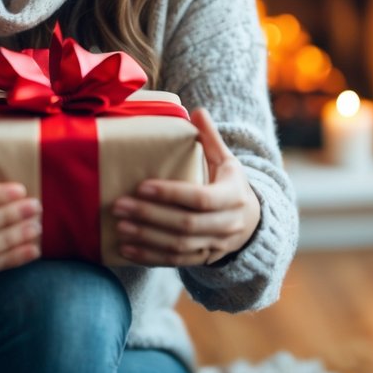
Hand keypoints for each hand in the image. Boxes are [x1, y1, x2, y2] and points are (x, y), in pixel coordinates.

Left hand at [112, 108, 260, 266]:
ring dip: (146, 238)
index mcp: (233, 196)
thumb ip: (211, 138)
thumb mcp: (227, 161)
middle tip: (119, 206)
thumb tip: (197, 111)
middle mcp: (226, 224)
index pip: (200, 198)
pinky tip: (126, 249)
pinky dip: (149, 257)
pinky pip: (175, 262)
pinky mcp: (203, 259)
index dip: (170, 194)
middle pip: (185, 224)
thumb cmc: (231, 185)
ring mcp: (215, 245)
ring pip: (178, 246)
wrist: (253, 222)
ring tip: (120, 226)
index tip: (142, 186)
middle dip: (150, 216)